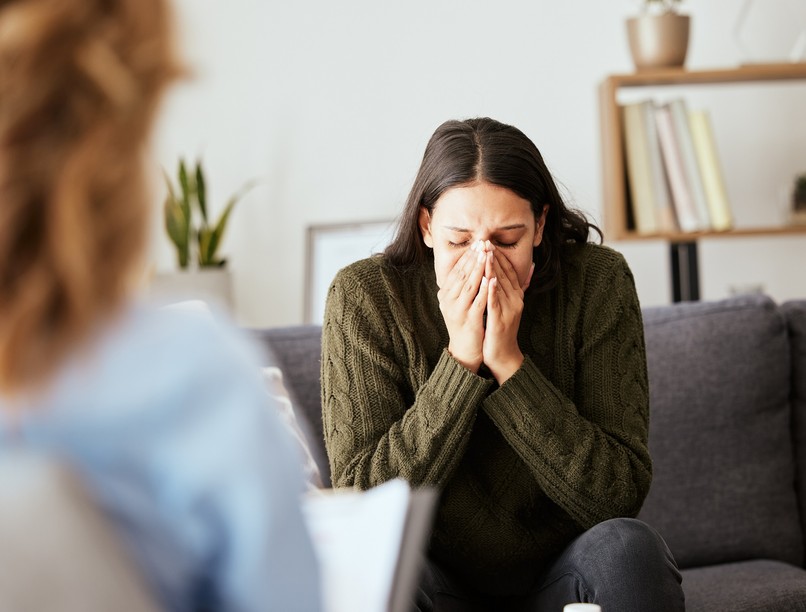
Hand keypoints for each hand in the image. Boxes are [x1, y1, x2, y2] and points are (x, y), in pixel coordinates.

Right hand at [438, 242, 488, 372]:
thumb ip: (462, 286)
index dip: (467, 257)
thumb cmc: (465, 323)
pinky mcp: (469, 319)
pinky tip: (491, 278)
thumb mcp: (459, 303)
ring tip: (486, 255)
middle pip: (462, 275)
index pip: (456, 271)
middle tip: (482, 243)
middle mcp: (448, 301)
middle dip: (473, 258)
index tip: (477, 244)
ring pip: (469, 285)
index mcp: (445, 295)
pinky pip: (478, 301)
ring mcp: (458, 310)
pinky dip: (485, 289)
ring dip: (478, 269)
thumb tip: (469, 266)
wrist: (465, 349)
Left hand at [482, 249, 532, 383]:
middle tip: (485, 242)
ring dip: (492, 269)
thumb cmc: (502, 328)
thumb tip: (530, 266)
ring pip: (500, 286)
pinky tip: (488, 280)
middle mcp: (516, 300)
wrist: (503, 354)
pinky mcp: (501, 320)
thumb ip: (515, 286)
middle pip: (504, 275)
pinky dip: (492, 291)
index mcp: (516, 295)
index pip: (508, 271)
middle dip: (494, 258)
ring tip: (486, 255)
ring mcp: (509, 310)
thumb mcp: (509, 305)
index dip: (499, 256)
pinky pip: (496, 303)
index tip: (489, 243)